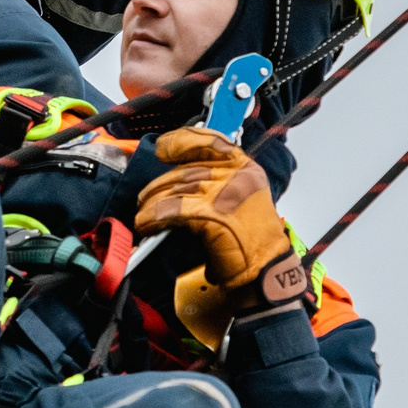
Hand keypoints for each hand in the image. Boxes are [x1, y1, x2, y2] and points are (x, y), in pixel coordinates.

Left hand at [134, 126, 306, 309]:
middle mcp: (236, 173)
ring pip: (176, 189)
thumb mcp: (241, 198)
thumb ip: (217, 182)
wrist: (265, 267)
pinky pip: (172, 209)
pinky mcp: (210, 212)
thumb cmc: (251, 238)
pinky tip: (146, 223)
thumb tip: (177, 181)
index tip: (163, 148)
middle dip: (160, 186)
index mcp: (244, 166)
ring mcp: (224, 191)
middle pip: (186, 171)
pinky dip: (154, 216)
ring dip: (152, 203)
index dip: (181, 142)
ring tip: (142, 215)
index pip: (209, 140)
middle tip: (145, 199)